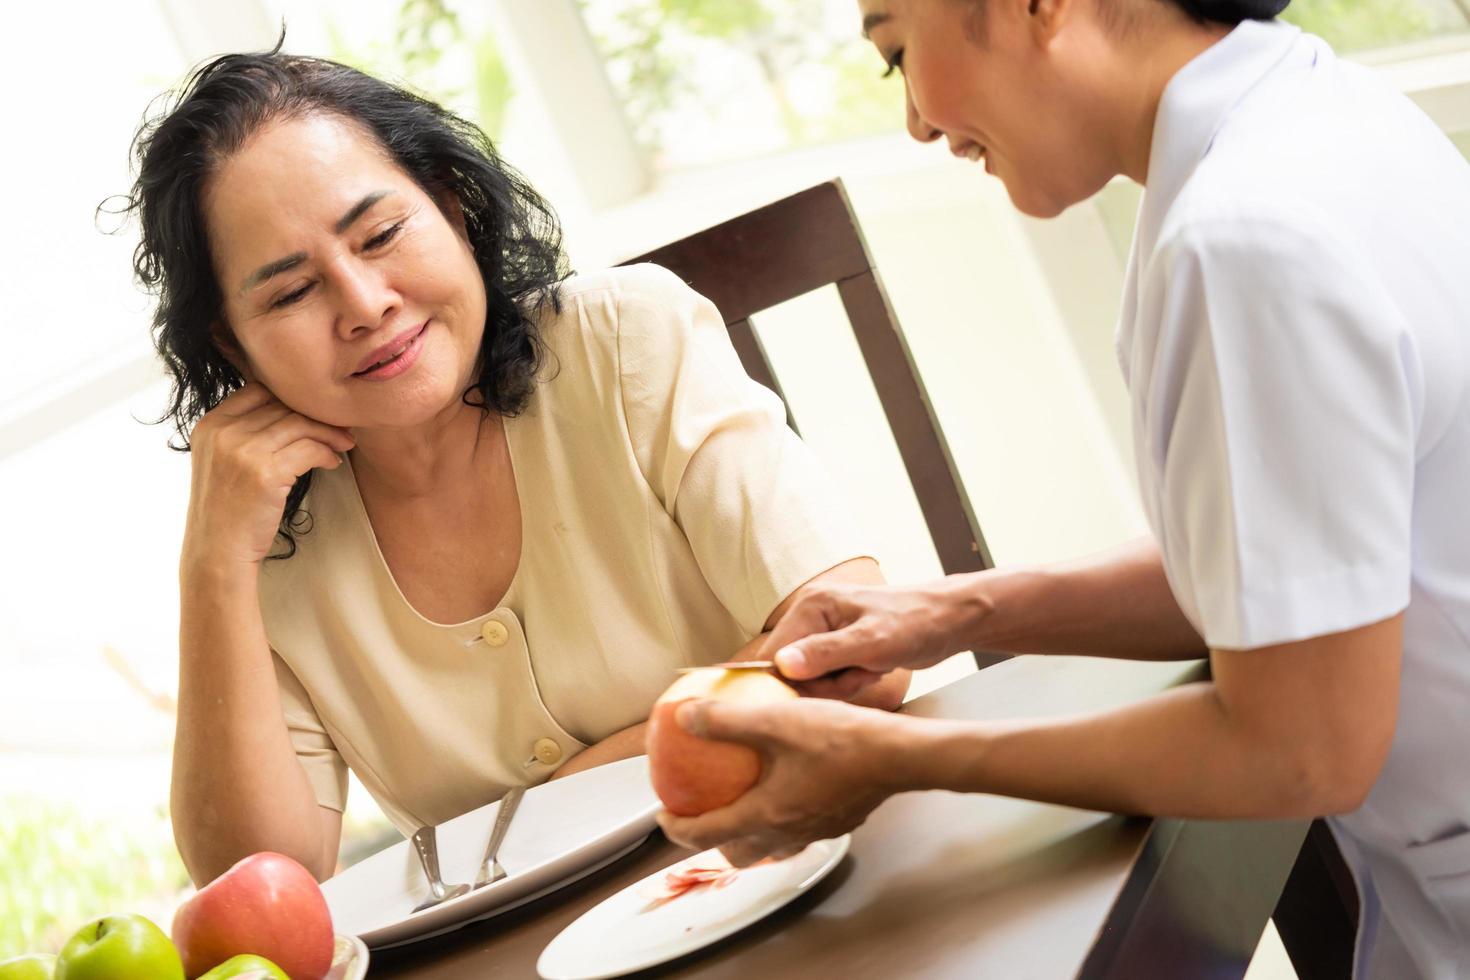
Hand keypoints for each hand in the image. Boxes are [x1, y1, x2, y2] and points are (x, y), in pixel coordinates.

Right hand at [182, 382, 355, 569]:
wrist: (218, 551)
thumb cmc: (228, 509)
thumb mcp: (223, 460)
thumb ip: (245, 432)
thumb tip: (293, 410)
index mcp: (210, 424)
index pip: (258, 389)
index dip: (291, 398)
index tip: (314, 411)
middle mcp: (223, 431)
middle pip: (283, 405)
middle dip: (317, 415)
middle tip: (341, 426)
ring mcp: (242, 450)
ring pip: (300, 424)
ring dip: (329, 433)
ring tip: (343, 445)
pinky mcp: (265, 472)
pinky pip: (310, 449)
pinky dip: (327, 453)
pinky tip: (333, 463)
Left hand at [656, 697, 908, 865]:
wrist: (901, 755)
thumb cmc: (843, 741)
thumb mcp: (774, 721)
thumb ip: (726, 720)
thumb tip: (685, 716)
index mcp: (766, 816)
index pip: (706, 834)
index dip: (676, 828)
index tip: (663, 815)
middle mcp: (790, 832)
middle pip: (740, 853)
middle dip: (715, 841)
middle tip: (703, 815)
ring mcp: (817, 830)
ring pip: (773, 844)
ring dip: (752, 831)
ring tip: (746, 802)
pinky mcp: (840, 820)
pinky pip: (802, 827)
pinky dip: (784, 815)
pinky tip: (791, 783)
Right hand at [767, 579, 974, 689]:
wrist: (949, 621)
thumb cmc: (915, 623)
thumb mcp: (871, 643)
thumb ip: (825, 654)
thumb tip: (781, 665)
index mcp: (811, 605)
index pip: (774, 655)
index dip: (794, 681)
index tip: (830, 686)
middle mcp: (811, 615)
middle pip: (791, 670)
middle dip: (826, 684)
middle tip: (860, 674)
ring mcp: (824, 632)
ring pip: (811, 679)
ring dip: (841, 685)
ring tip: (870, 669)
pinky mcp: (837, 647)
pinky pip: (828, 678)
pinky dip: (849, 682)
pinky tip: (871, 669)